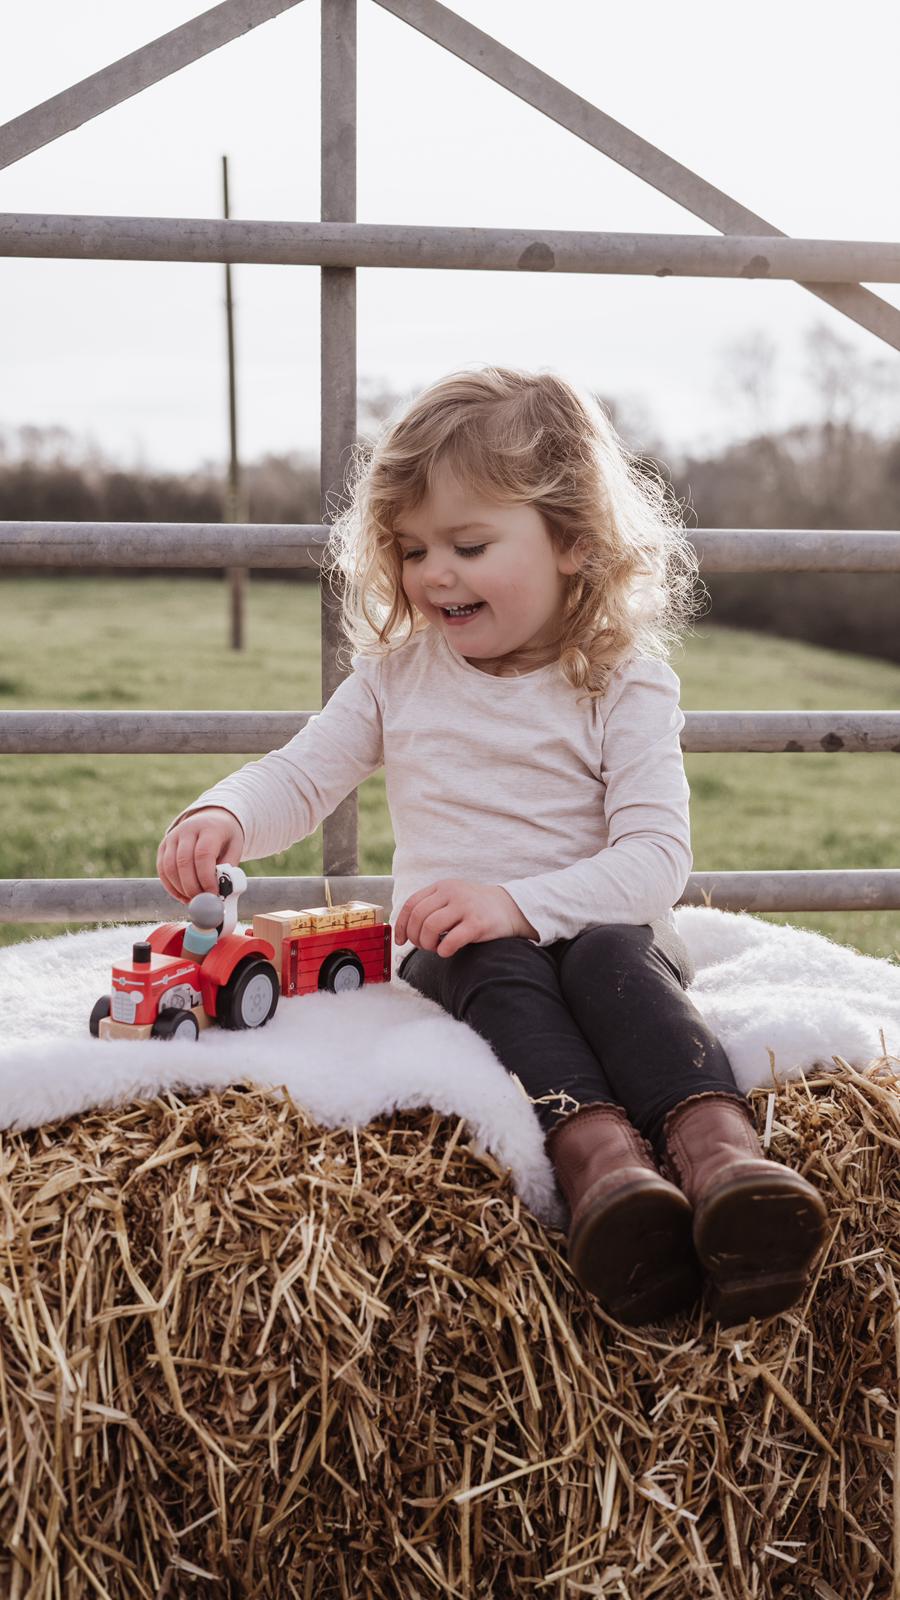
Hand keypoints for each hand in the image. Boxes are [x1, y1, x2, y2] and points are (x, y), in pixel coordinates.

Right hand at [157, 808, 245, 903]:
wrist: (212, 819)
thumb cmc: (225, 838)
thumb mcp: (234, 849)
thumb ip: (228, 869)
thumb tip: (219, 893)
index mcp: (209, 828)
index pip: (203, 854)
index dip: (206, 877)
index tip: (213, 894)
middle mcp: (187, 829)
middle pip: (183, 861)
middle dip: (192, 886)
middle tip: (202, 902)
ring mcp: (173, 836)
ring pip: (169, 867)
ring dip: (180, 889)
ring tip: (194, 900)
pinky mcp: (163, 846)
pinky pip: (162, 869)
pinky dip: (171, 886)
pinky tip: (183, 896)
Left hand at [394, 879, 538, 957]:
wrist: (511, 907)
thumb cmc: (475, 908)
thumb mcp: (452, 898)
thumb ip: (431, 907)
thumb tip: (404, 930)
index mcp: (442, 886)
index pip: (412, 904)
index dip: (401, 925)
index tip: (401, 941)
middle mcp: (452, 893)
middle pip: (419, 917)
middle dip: (415, 937)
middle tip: (423, 946)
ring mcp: (466, 907)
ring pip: (430, 927)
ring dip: (427, 944)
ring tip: (435, 948)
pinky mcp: (478, 923)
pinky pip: (451, 940)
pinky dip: (443, 950)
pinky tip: (447, 951)